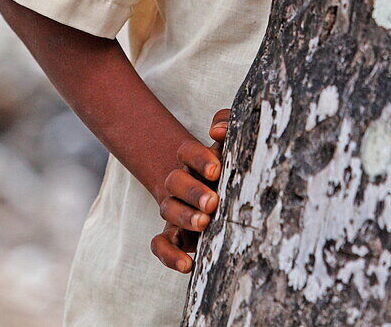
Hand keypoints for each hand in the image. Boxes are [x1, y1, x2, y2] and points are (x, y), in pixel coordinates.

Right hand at [151, 108, 230, 273]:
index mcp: (191, 158)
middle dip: (193, 192)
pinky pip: (160, 244)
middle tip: (213, 202)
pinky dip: (169, 256)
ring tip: (205, 223)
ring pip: (168, 210)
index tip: (216, 169)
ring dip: (185, 217)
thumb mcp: (229, 143)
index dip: (199, 159)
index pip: (188, 152)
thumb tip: (216, 130)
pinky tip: (187, 265)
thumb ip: (226, 124)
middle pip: (174, 181)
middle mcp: (179, 182)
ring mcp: (174, 208)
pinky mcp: (174, 234)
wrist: (212, 189)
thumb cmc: (226, 164)